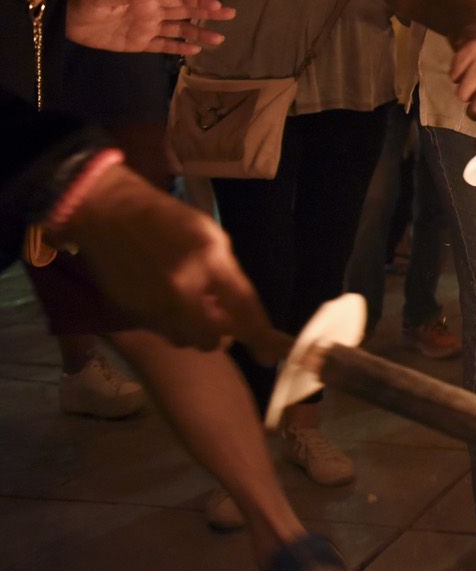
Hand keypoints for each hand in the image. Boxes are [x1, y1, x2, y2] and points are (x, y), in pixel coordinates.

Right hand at [56, 164, 272, 350]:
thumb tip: (241, 312)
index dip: (263, 338)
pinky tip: (170, 302)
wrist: (110, 213)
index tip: (271, 357)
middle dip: (224, 335)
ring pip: (186, 340)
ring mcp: (152, 303)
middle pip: (212, 339)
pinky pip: (162, 332)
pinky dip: (173, 324)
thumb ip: (229, 276)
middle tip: (223, 319)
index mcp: (209, 261)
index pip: (243, 309)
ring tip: (194, 307)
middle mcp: (181, 288)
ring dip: (197, 331)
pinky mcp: (130, 312)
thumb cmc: (169, 219)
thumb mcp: (212, 237)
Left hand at [66, 0, 233, 54]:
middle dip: (208, 13)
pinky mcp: (139, 44)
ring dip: (199, 33)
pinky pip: (164, 45)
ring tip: (219, 38)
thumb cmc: (85, 4)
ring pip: (179, 30)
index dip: (198, 0)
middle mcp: (152, 12)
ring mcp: (147, 28)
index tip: (217, 4)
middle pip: (186, 12)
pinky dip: (179, 47)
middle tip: (230, 14)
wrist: (67, 21)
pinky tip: (195, 50)